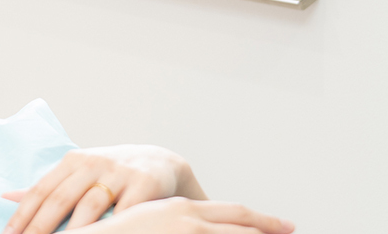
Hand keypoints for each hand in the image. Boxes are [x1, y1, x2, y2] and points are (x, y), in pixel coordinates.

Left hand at [2, 145, 204, 233]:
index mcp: (73, 161)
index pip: (41, 190)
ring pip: (91, 206)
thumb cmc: (110, 173)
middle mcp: (93, 163)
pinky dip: (114, 225)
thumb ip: (48, 187)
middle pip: (61, 198)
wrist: (160, 162)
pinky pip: (126, 210)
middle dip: (41, 226)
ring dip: (74, 231)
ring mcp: (119, 172)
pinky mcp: (144, 183)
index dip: (23, 214)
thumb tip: (6, 197)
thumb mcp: (78, 173)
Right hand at [90, 197, 293, 233]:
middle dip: (267, 231)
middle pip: (242, 226)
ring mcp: (185, 233)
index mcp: (183, 208)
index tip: (286, 226)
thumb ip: (175, 220)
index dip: (262, 220)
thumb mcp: (149, 219)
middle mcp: (189, 219)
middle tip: (290, 231)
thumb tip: (195, 222)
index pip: (234, 213)